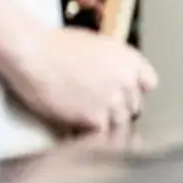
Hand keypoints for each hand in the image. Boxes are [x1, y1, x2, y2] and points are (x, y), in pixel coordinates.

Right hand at [4, 26, 157, 133]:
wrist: (32, 55)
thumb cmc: (54, 46)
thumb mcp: (95, 44)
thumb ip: (112, 64)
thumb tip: (112, 78)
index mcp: (129, 59)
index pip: (149, 83)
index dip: (134, 91)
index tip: (122, 96)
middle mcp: (127, 80)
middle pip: (134, 107)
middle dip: (118, 110)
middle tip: (98, 113)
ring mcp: (114, 100)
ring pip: (121, 124)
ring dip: (106, 127)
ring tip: (88, 128)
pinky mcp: (96, 118)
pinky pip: (102, 136)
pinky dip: (91, 137)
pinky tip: (78, 134)